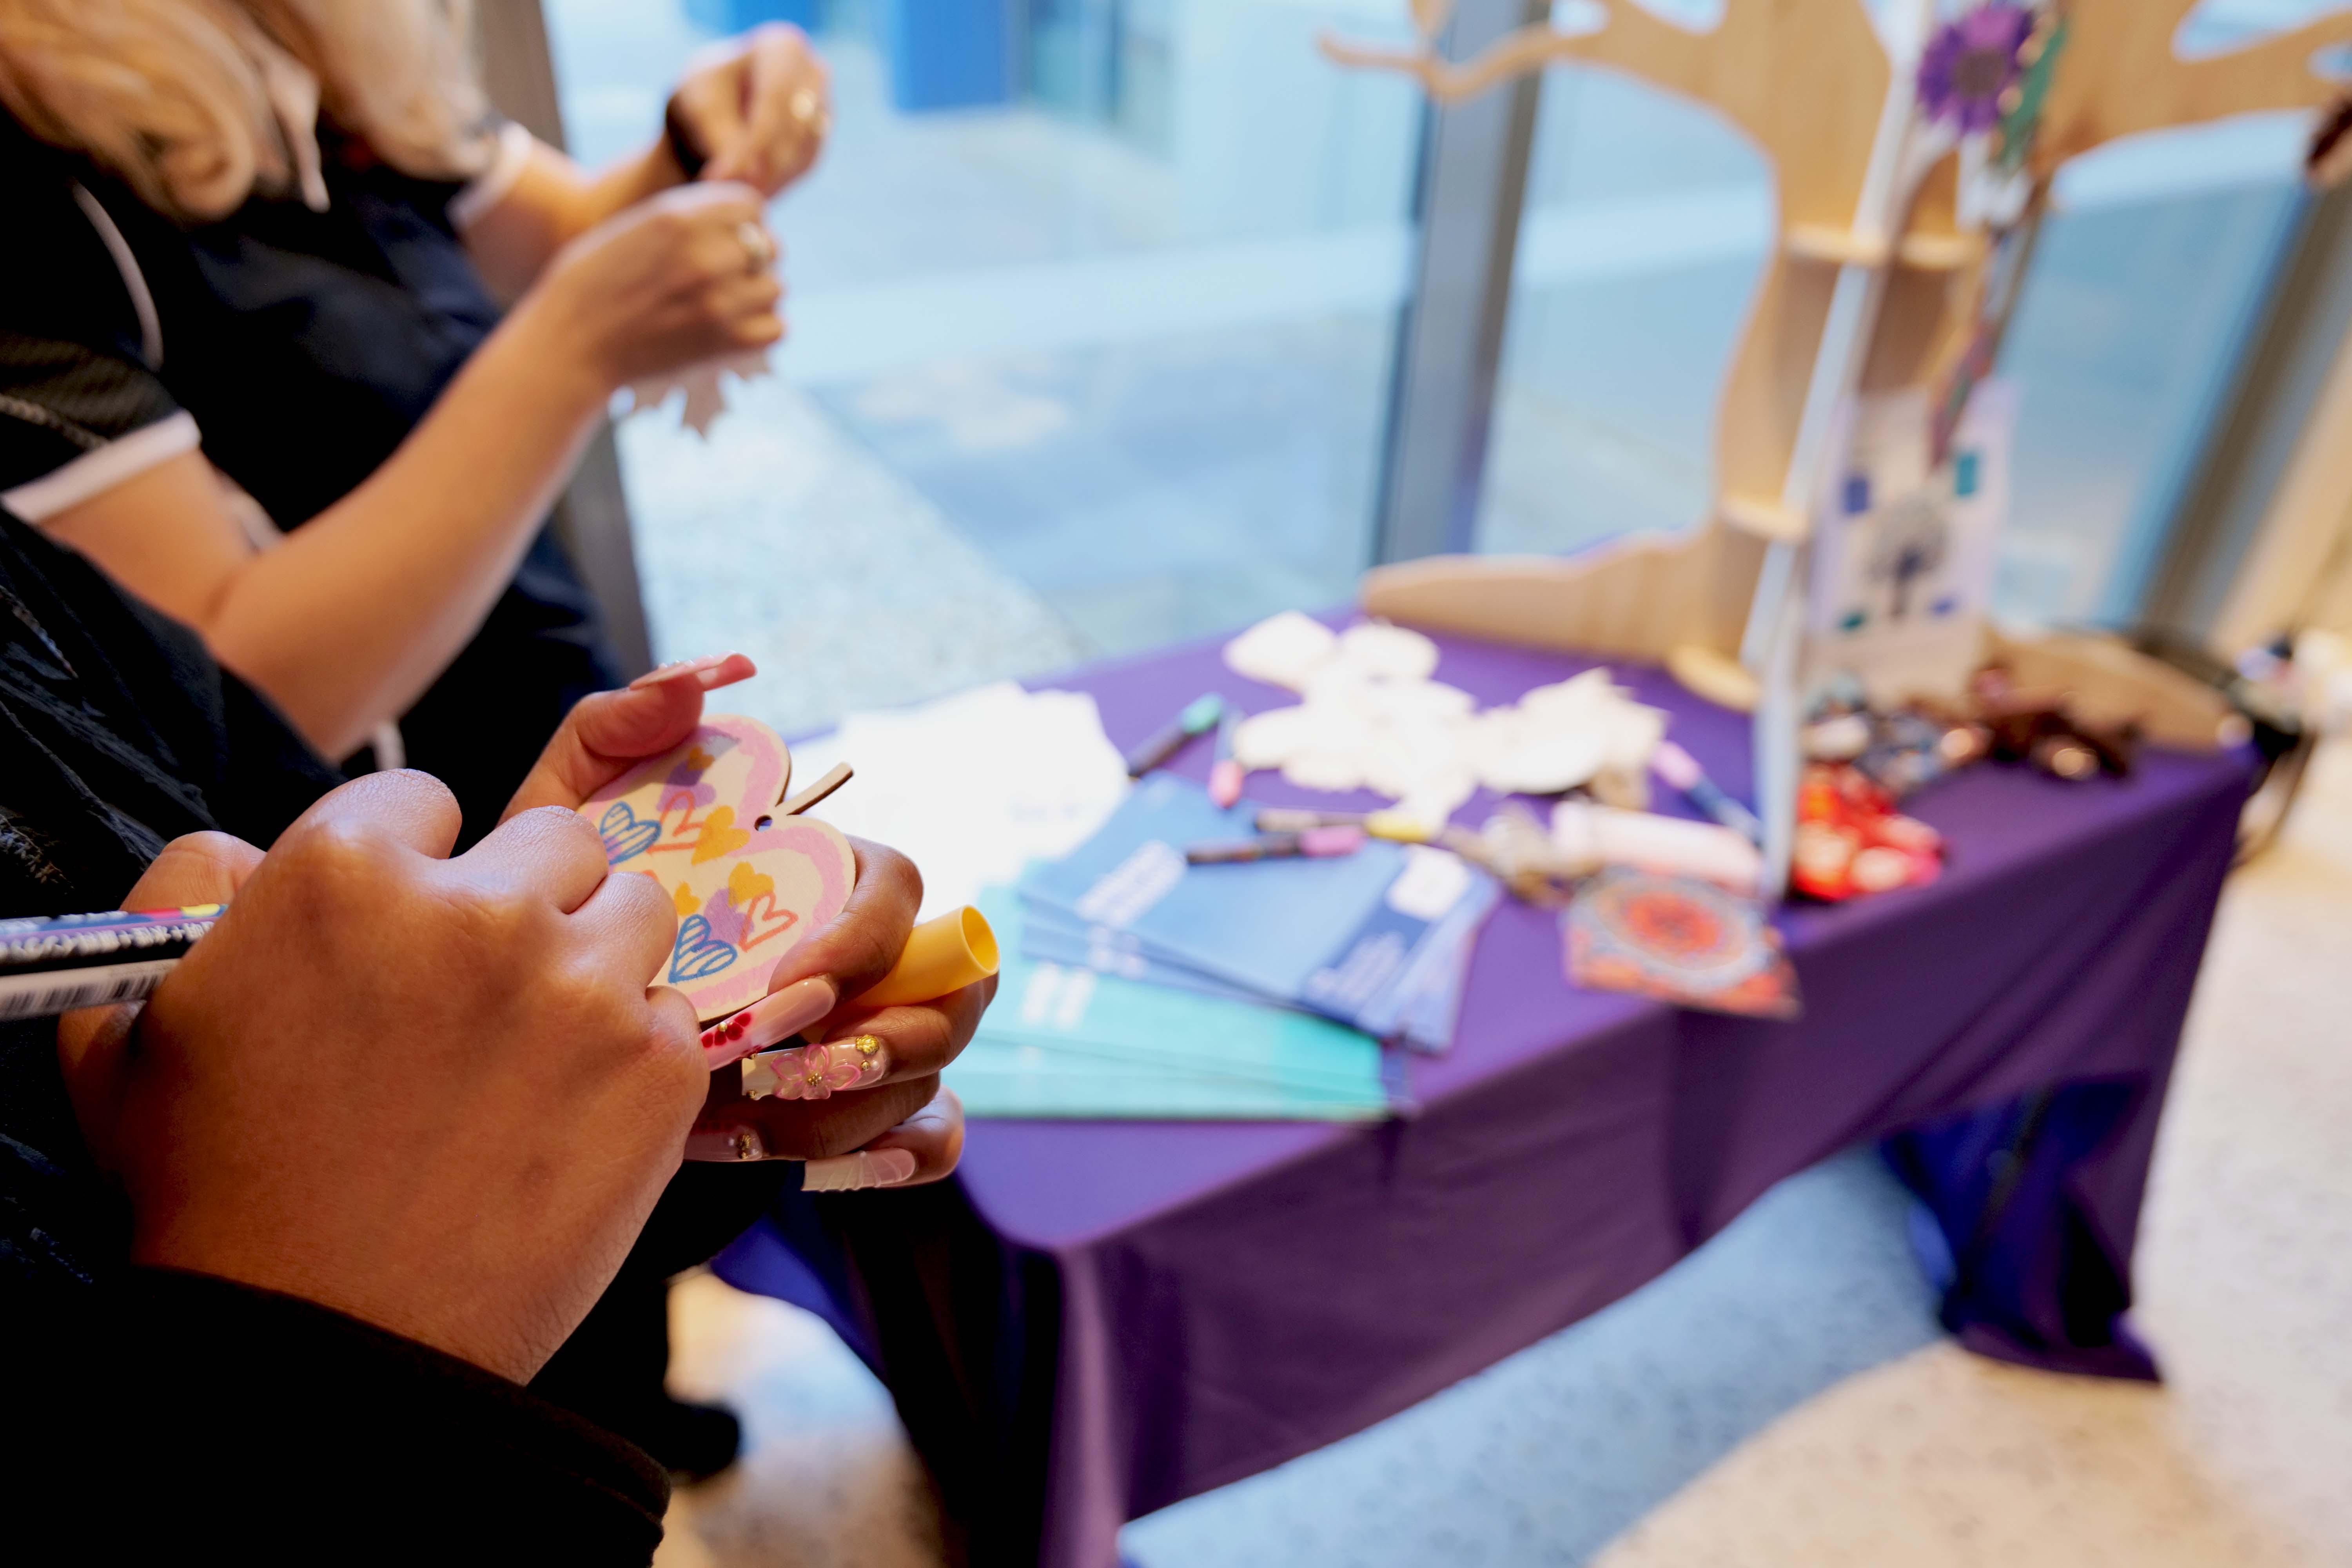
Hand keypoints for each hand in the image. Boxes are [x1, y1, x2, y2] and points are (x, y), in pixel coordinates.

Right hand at [55, 641, 753, 1170]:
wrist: (320, 1343)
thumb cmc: (218, 1188)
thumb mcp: (141, 1020)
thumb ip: (193, 893)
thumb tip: (252, 848)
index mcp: (348, 871)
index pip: (424, 802)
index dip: (415, 865)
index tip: (408, 932)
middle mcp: (480, 908)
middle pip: (554, 843)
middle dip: (526, 899)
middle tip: (487, 990)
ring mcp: (583, 988)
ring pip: (635, 910)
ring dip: (596, 961)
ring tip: (539, 1046)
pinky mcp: (659, 1068)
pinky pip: (672, 1014)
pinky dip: (634, 1055)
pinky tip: (571, 1113)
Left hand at [506, 657, 988, 1187]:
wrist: (526, 1021)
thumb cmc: (563, 905)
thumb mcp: (566, 814)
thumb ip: (618, 727)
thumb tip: (703, 681)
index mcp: (826, 877)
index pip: (901, 891)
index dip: (862, 942)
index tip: (784, 986)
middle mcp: (871, 957)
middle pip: (953, 991)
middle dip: (887, 1039)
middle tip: (785, 1065)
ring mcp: (877, 1038)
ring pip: (933, 1077)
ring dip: (850, 1109)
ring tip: (742, 1123)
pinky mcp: (866, 1111)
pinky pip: (933, 1139)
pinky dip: (894, 1154)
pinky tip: (806, 1157)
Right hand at [516, 184, 783, 391]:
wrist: (570, 343)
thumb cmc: (592, 283)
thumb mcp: (634, 228)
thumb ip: (686, 218)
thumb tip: (736, 220)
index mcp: (678, 218)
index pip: (751, 204)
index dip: (742, 221)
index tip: (725, 238)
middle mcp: (704, 255)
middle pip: (769, 245)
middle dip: (752, 259)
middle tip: (725, 276)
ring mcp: (719, 301)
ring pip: (776, 288)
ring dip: (757, 296)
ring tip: (726, 305)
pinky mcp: (725, 343)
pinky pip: (776, 329)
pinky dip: (760, 330)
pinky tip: (733, 330)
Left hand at [670, 23, 831, 195]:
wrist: (716, 107)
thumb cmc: (704, 95)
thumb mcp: (700, 107)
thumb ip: (721, 140)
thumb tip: (745, 180)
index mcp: (784, 48)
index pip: (774, 98)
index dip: (751, 142)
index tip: (721, 177)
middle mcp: (814, 74)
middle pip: (794, 127)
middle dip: (760, 167)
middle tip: (728, 197)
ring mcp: (823, 107)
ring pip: (802, 151)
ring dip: (768, 180)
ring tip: (733, 199)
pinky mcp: (820, 139)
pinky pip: (803, 167)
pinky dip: (776, 183)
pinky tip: (751, 194)